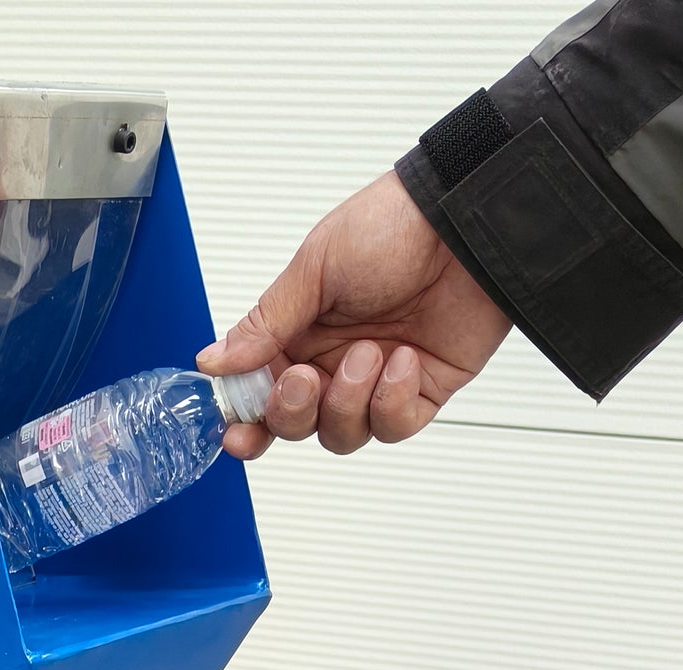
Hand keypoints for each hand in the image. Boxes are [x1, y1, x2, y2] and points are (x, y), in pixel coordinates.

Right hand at [197, 170, 511, 458]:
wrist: (468, 221)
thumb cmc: (394, 225)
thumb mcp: (314, 268)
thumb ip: (264, 323)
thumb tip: (214, 362)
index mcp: (300, 332)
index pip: (260, 394)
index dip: (246, 420)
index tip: (238, 431)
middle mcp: (334, 360)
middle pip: (295, 425)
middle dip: (292, 412)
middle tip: (304, 379)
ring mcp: (377, 379)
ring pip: (341, 434)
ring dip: (346, 403)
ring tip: (368, 353)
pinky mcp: (420, 390)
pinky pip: (391, 427)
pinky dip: (390, 402)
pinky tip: (402, 360)